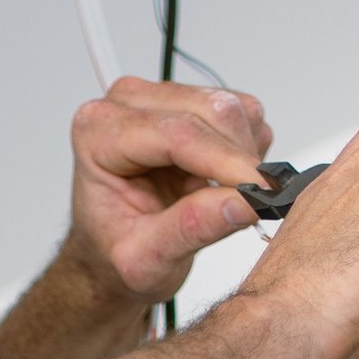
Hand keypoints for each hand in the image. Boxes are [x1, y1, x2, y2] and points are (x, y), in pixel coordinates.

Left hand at [65, 76, 273, 309]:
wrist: (109, 249)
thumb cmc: (115, 249)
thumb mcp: (144, 261)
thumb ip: (190, 229)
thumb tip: (245, 203)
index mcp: (98, 135)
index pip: (178, 134)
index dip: (227, 163)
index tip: (261, 193)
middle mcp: (127, 103)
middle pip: (212, 111)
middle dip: (242, 161)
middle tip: (254, 205)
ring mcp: (162, 96)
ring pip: (234, 109)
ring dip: (246, 156)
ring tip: (223, 198)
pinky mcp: (194, 100)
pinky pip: (244, 114)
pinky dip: (248, 150)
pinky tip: (223, 180)